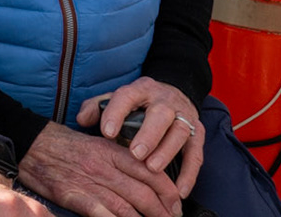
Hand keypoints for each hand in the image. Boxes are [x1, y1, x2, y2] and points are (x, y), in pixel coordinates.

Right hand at [17, 121, 183, 216]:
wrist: (30, 142)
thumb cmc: (63, 144)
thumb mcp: (96, 143)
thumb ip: (118, 159)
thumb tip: (143, 177)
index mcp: (111, 151)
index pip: (150, 172)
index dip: (168, 192)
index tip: (176, 204)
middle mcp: (104, 167)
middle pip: (144, 194)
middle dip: (163, 212)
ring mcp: (89, 182)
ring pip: (127, 207)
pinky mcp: (73, 195)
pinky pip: (101, 213)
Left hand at [78, 77, 204, 195]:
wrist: (172, 93)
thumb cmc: (137, 103)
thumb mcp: (116, 98)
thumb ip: (96, 106)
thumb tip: (82, 120)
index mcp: (140, 89)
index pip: (127, 96)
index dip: (116, 113)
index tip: (107, 132)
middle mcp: (165, 100)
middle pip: (160, 114)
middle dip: (149, 134)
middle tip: (136, 154)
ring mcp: (184, 116)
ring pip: (180, 132)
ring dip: (167, 151)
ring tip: (152, 170)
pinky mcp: (198, 133)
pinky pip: (196, 154)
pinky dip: (189, 173)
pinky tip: (179, 190)